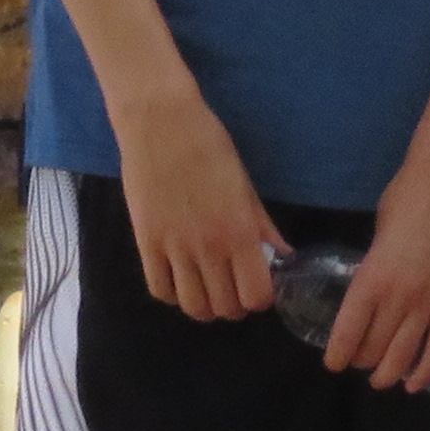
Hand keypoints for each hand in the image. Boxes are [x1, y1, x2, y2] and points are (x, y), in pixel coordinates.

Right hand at [112, 98, 280, 321]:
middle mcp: (208, 246)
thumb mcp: (245, 186)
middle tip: (233, 288)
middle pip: (225, 307)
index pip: (256, 295)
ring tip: (207, 288)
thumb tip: (284, 255)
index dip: (261, 298)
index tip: (259, 286)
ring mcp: (174, 247)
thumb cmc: (209, 146)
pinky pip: (160, 290)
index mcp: (239, 231)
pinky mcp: (145, 243)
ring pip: (192, 306)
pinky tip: (180, 278)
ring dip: (204, 305)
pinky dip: (173, 294)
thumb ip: (263, 226)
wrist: (160, 122)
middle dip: (234, 305)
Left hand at [327, 143, 429, 395]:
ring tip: (381, 380)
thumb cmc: (407, 197)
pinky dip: (426, 371)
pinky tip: (415, 384)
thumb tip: (371, 286)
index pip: (348, 332)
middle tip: (358, 362)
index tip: (334, 362)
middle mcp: (399, 298)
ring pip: (405, 355)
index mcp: (371, 278)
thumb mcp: (378, 234)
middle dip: (362, 361)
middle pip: (375, 348)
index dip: (338, 354)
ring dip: (389, 373)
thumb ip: (373, 267)